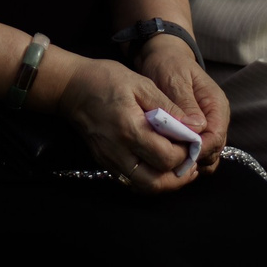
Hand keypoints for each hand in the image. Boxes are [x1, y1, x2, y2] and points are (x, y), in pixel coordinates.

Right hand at [44, 53, 202, 193]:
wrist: (71, 88)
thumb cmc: (107, 79)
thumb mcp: (141, 84)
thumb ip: (169, 107)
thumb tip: (195, 126)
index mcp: (130, 129)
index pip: (166, 156)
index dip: (186, 153)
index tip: (193, 142)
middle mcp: (119, 151)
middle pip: (156, 182)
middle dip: (179, 175)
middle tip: (191, 162)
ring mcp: (110, 160)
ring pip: (144, 187)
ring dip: (165, 183)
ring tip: (179, 168)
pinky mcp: (105, 163)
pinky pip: (131, 181)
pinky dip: (149, 180)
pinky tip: (158, 166)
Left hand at [135, 33, 228, 171]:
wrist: (163, 57)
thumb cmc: (168, 65)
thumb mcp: (174, 80)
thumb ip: (186, 104)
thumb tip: (198, 128)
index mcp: (216, 104)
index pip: (216, 136)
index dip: (199, 149)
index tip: (179, 153)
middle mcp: (217, 117)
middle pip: (214, 149)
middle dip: (196, 158)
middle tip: (172, 160)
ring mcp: (209, 125)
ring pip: (208, 154)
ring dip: (192, 160)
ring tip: (170, 161)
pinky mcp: (199, 130)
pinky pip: (199, 151)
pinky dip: (188, 157)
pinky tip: (172, 157)